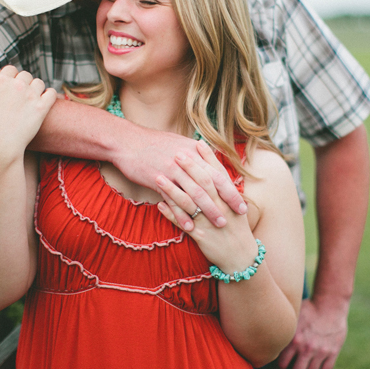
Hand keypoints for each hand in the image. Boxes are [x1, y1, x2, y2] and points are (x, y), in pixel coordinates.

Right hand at [0, 65, 55, 157]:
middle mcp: (18, 85)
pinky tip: (45, 100)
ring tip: (31, 98)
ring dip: (36, 88)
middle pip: (26, 75)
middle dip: (24, 82)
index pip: (11, 69)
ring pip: (39, 83)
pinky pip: (51, 93)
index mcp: (1, 81)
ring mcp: (31, 96)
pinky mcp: (42, 108)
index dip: (11, 76)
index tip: (10, 86)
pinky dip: (50, 95)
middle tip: (20, 95)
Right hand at [116, 135, 246, 228]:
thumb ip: (196, 154)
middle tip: (235, 217)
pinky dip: (183, 214)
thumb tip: (212, 161)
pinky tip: (191, 227)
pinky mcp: (158, 180)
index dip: (231, 190)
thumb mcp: (179, 142)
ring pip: (194, 193)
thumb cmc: (154, 143)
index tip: (242, 204)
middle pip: (210, 184)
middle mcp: (186, 160)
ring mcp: (172, 170)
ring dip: (207, 211)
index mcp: (194, 152)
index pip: (218, 173)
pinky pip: (174, 200)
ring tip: (218, 225)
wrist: (127, 141)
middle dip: (225, 202)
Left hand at [155, 142, 255, 271]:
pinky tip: (159, 204)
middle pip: (203, 184)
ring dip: (173, 189)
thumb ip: (225, 187)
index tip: (196, 143)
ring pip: (189, 203)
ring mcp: (210, 222)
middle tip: (176, 154)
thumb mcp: (234, 206)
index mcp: (229, 199)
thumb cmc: (235, 227)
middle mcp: (220, 208)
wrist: (240, 257)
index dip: (207, 158)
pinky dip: (171, 213)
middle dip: (189, 168)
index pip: (218, 174)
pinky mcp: (201, 236)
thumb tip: (215, 166)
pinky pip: (183, 223)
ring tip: (158, 177)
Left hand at [274, 297, 348, 368]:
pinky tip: (315, 368)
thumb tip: (266, 342)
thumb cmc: (307, 309)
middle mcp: (306, 348)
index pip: (280, 365)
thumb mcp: (291, 319)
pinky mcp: (333, 352)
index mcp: (293, 340)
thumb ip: (282, 333)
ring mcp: (320, 351)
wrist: (330, 304)